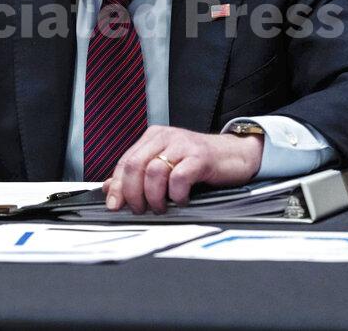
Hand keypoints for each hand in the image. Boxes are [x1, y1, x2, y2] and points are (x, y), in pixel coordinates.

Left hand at [102, 125, 263, 213]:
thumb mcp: (167, 166)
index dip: (117, 186)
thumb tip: (112, 189)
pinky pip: (178, 177)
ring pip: (153, 171)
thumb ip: (140, 175)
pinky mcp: (200, 156)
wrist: (236, 154)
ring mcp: (183, 145)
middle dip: (132, 193)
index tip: (114, 205)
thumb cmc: (200, 163)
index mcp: (153, 138)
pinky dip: (176, 194)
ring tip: (161, 208)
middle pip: (135, 165)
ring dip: (153, 197)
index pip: (125, 161)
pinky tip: (180, 200)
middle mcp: (165, 137)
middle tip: (140, 210)